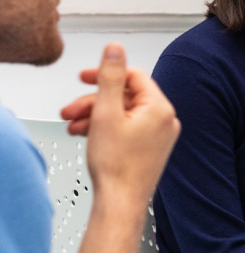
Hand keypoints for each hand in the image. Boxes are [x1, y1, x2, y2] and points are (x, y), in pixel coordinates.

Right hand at [60, 43, 180, 205]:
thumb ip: (110, 76)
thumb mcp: (106, 112)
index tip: (85, 77)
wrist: (121, 204)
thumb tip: (115, 48)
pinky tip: (87, 135)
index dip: (105, 74)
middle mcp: (165, 120)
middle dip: (94, 101)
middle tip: (72, 109)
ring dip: (96, 116)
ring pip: (123, 113)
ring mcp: (160, 136)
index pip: (132, 76)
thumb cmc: (117, 167)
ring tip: (74, 125)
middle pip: (125, 96)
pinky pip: (128, 128)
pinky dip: (107, 129)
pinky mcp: (151, 149)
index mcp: (160, 108)